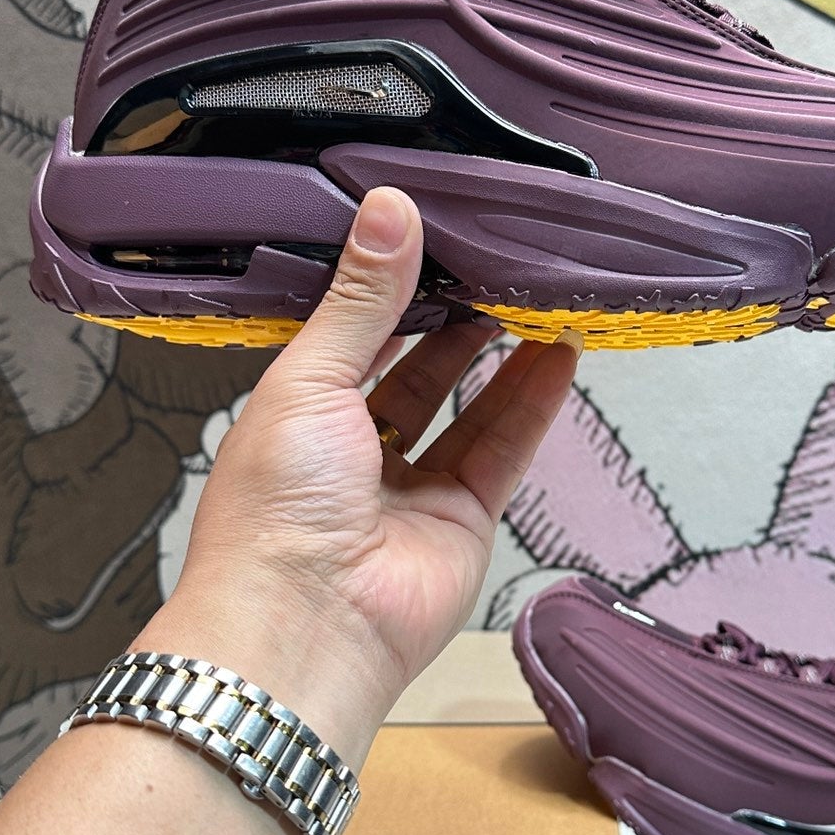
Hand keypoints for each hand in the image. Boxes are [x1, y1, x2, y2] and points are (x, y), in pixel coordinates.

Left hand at [146, 189, 578, 765]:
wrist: (306, 624)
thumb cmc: (275, 508)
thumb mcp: (309, 380)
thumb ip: (361, 299)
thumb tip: (388, 209)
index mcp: (295, 415)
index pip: (350, 338)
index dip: (390, 291)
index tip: (431, 237)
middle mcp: (350, 451)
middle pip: (414, 371)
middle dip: (453, 319)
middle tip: (494, 261)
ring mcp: (410, 489)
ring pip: (466, 408)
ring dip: (501, 355)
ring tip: (536, 295)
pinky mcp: (462, 520)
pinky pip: (503, 450)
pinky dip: (533, 402)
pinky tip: (559, 352)